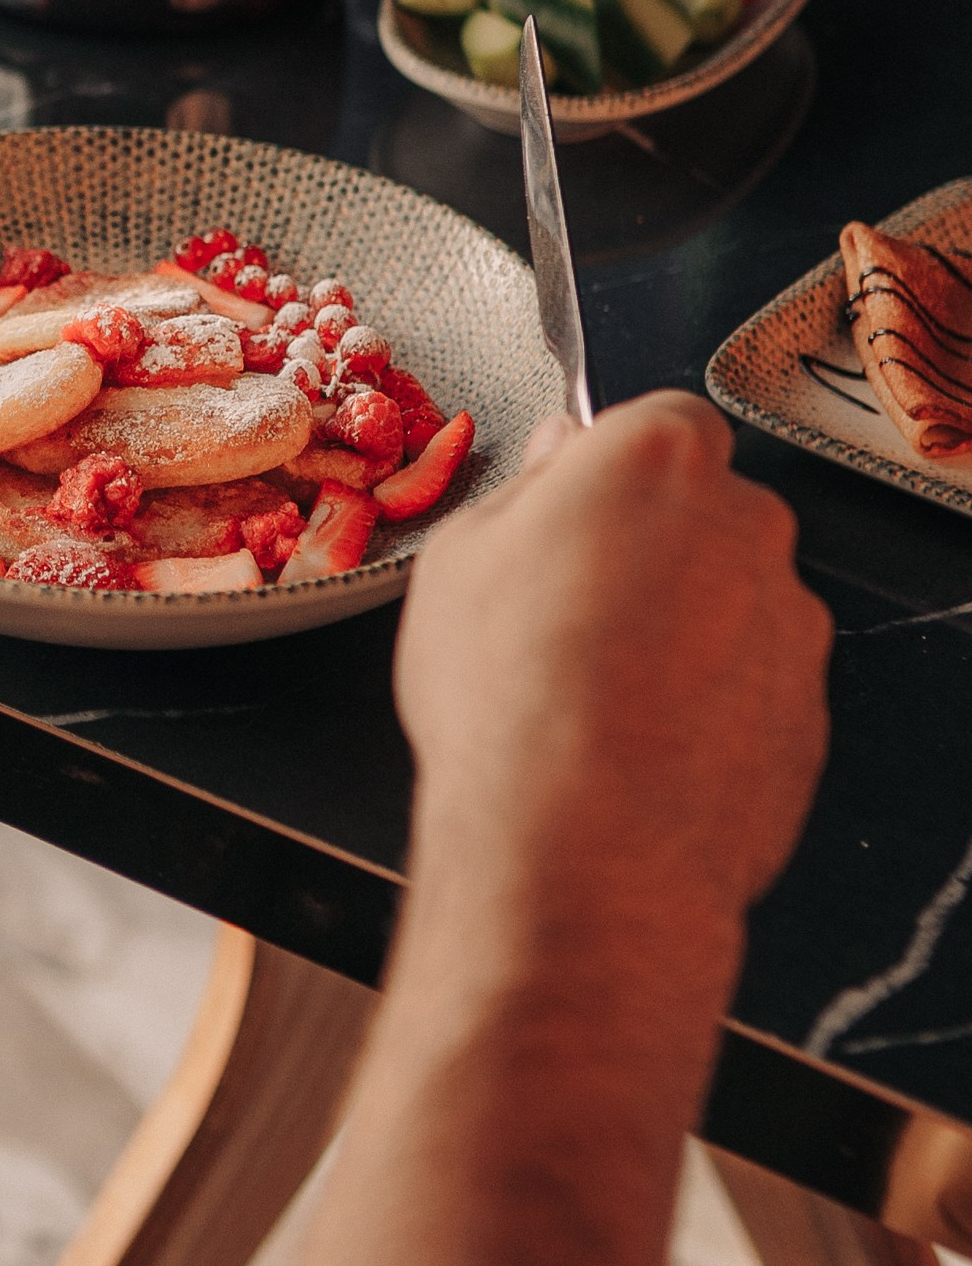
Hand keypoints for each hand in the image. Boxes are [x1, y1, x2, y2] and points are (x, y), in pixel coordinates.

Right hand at [394, 392, 830, 954]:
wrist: (580, 845)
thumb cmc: (508, 696)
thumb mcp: (458, 557)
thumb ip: (524, 489)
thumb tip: (555, 464)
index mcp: (658, 457)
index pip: (658, 420)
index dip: (608, 467)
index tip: (569, 508)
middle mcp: (745, 523)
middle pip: (702, 509)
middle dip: (648, 544)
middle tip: (567, 605)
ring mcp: (788, 620)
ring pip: (730, 599)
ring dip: (681, 626)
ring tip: (595, 692)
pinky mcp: (807, 710)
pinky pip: (750, 683)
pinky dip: (707, 702)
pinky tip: (634, 743)